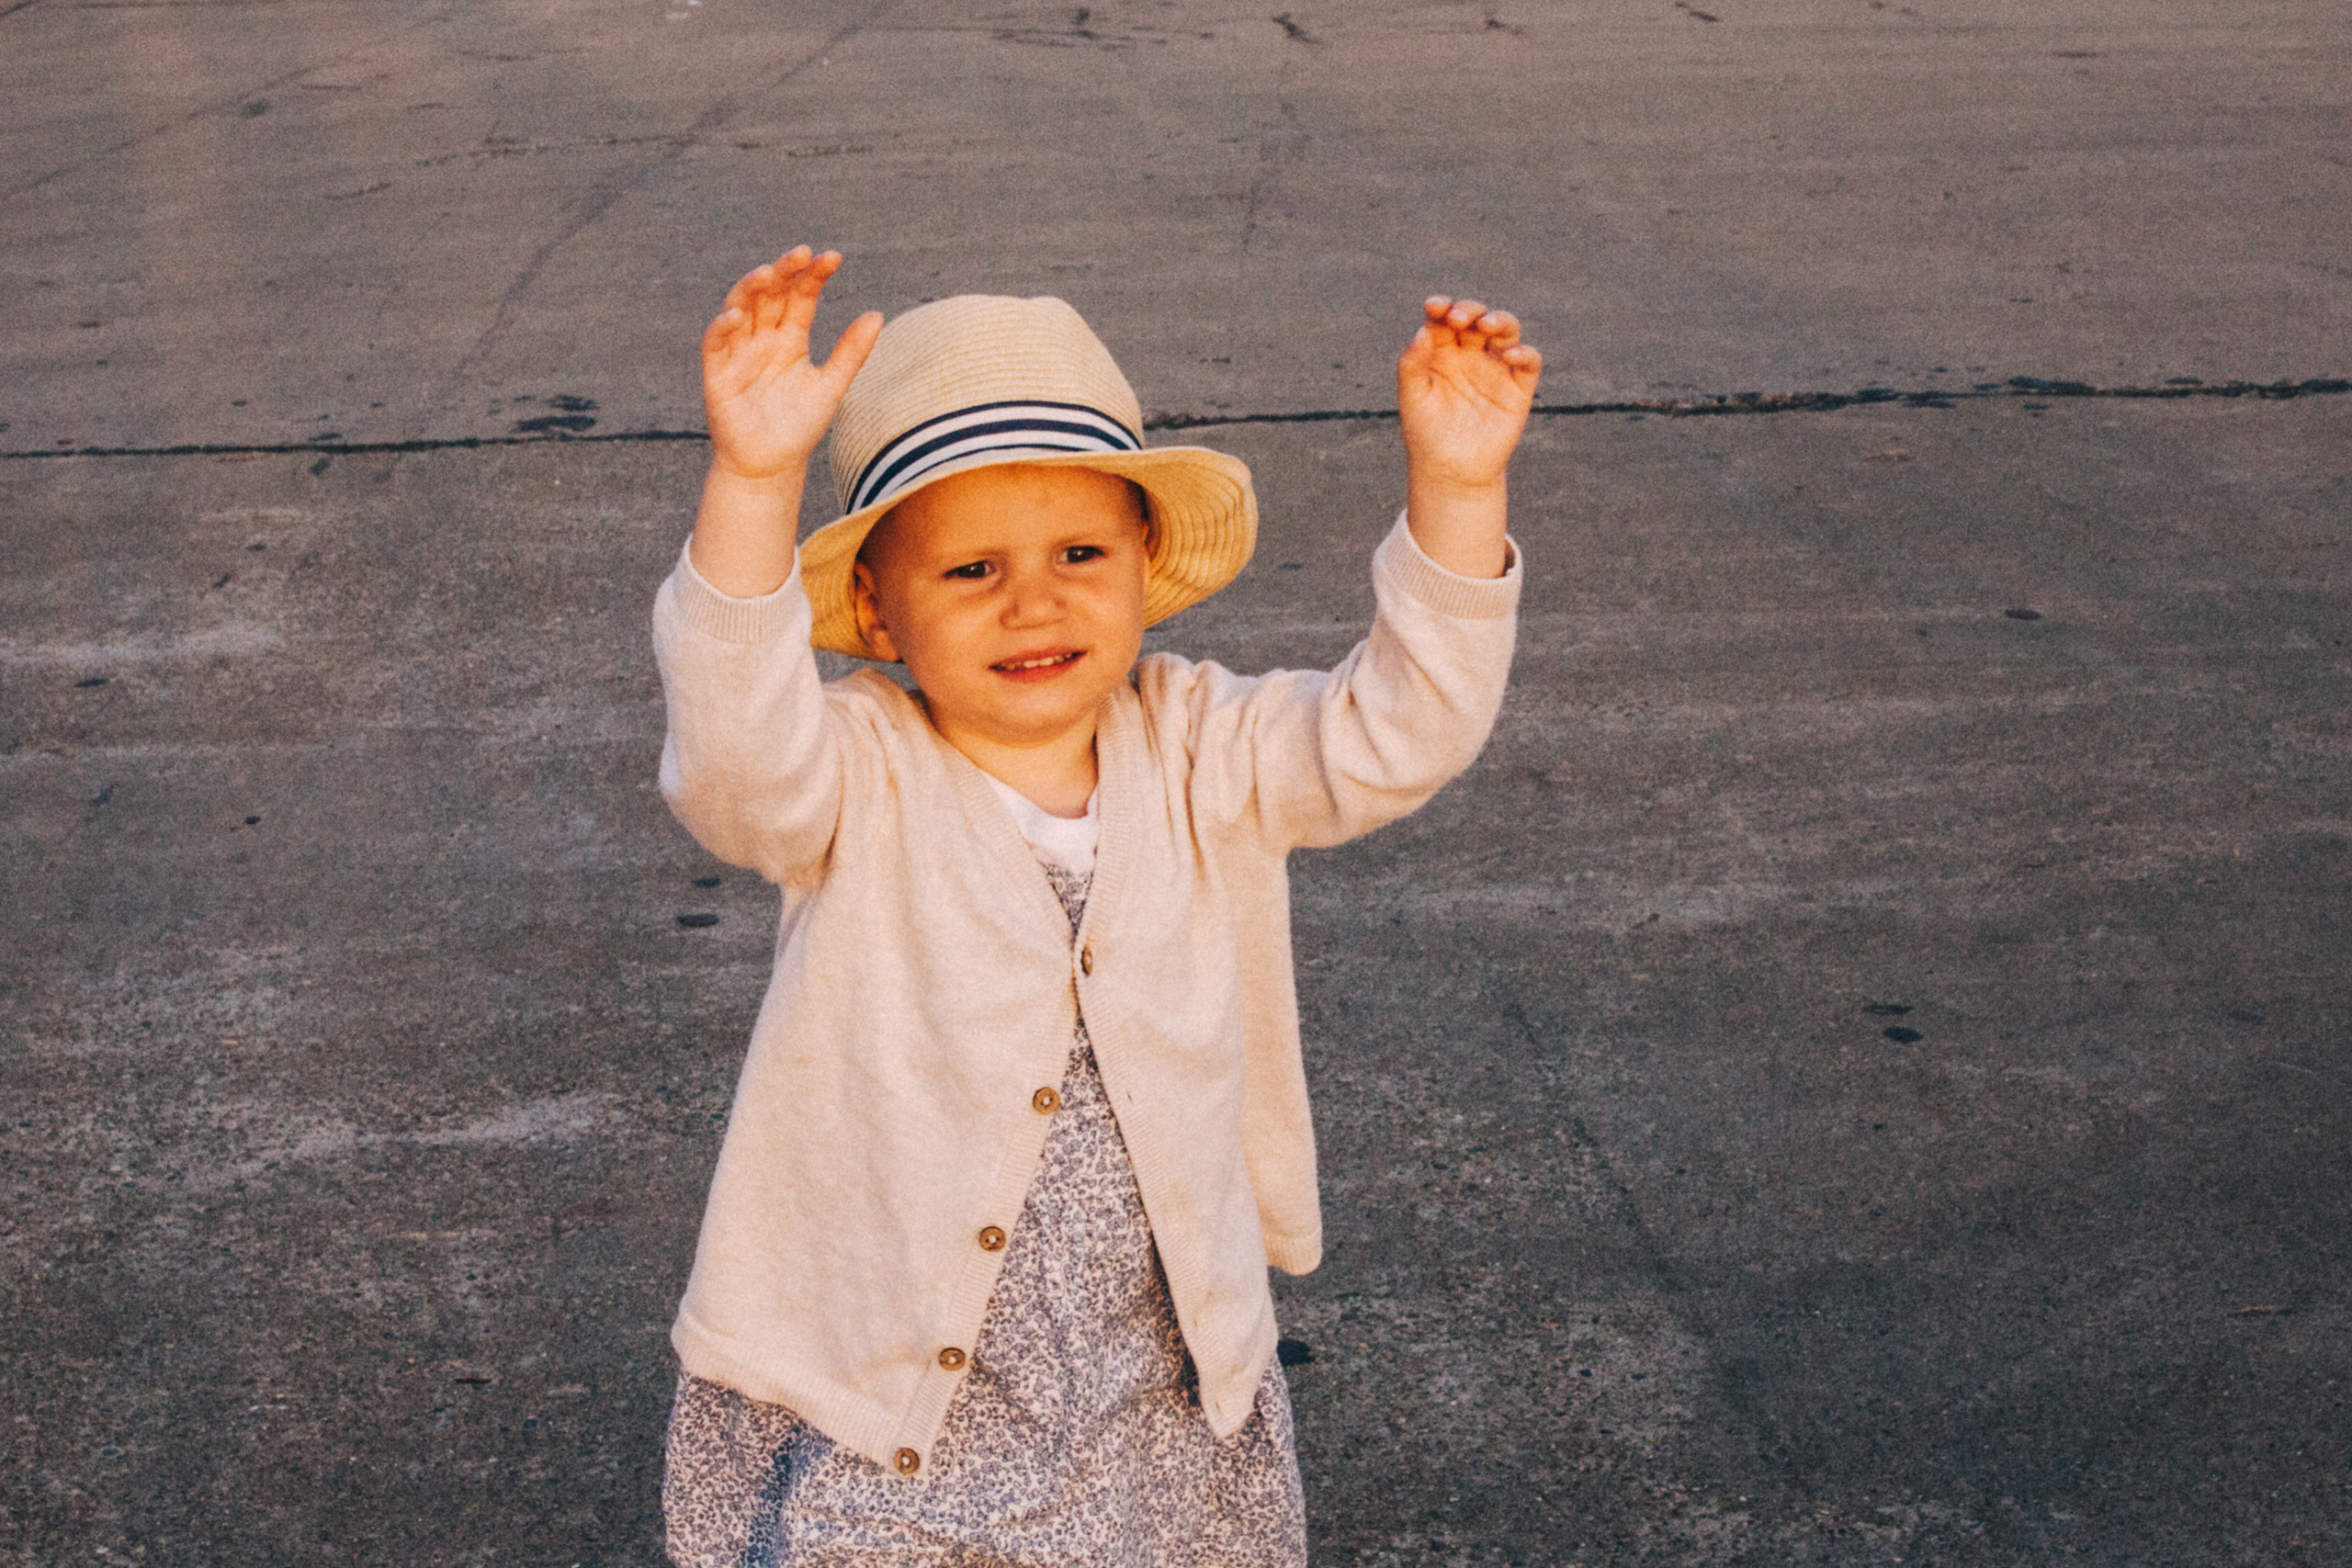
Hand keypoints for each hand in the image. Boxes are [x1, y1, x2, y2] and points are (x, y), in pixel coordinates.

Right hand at [702, 246, 883, 482]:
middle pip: (770, 294)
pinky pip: (715, 343)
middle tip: (803, 253)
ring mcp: (738, 353)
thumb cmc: (799, 428)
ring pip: (740, 308)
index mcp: (791, 337)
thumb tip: (877, 314)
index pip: (801, 296)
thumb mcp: (831, 386)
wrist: (770, 468)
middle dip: (784, 272)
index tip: (833, 258)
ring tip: (769, 272)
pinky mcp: (717, 374)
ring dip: (750, 288)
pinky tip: (736, 315)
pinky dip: (722, 327)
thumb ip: (851, 352)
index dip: (814, 275)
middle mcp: (763, 338)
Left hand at [1396, 297, 1541, 493]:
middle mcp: (1471, 355)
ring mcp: (1496, 369)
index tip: (1434, 306)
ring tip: (1485, 325)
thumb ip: (1411, 364)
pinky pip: (1529, 362)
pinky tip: (1509, 355)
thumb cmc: (1425, 434)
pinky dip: (1524, 353)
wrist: (1450, 472)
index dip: (1441, 306)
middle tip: (1457, 318)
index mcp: (1442, 353)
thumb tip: (1422, 331)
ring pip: (1506, 331)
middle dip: (1468, 310)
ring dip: (1499, 320)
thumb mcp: (1412, 398)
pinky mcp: (1518, 388)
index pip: (1443, 319)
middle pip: (1475, 318)